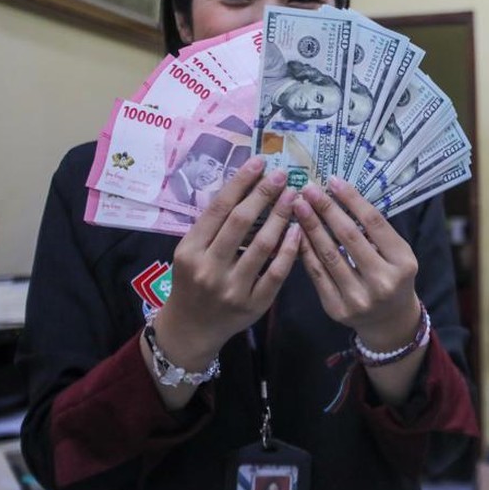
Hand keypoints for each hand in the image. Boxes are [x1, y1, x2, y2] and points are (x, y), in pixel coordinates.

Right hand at [154, 157, 302, 365]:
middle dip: (263, 194)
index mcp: (190, 250)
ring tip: (294, 196)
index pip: (218, 209)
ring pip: (262, 246)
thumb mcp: (190, 251)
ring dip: (281, 217)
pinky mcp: (253, 304)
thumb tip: (244, 185)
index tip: (259, 162)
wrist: (191, 327)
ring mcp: (232, 288)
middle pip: (240, 223)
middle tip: (283, 175)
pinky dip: (289, 249)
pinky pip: (276, 272)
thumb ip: (213, 225)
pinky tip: (298, 230)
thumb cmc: (192, 280)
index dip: (240, 182)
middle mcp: (208, 268)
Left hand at [292, 177, 420, 351]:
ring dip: (311, 226)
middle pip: (349, 237)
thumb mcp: (398, 254)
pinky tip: (297, 232)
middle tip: (309, 189)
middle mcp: (382, 282)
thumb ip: (376, 232)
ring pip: (328, 254)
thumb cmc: (394, 277)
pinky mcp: (336, 308)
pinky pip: (316, 273)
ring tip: (299, 206)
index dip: (352, 199)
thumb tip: (341, 197)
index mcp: (403, 263)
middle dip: (326, 209)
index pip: (374, 223)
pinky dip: (305, 250)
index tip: (333, 181)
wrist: (389, 321)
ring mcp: (358, 298)